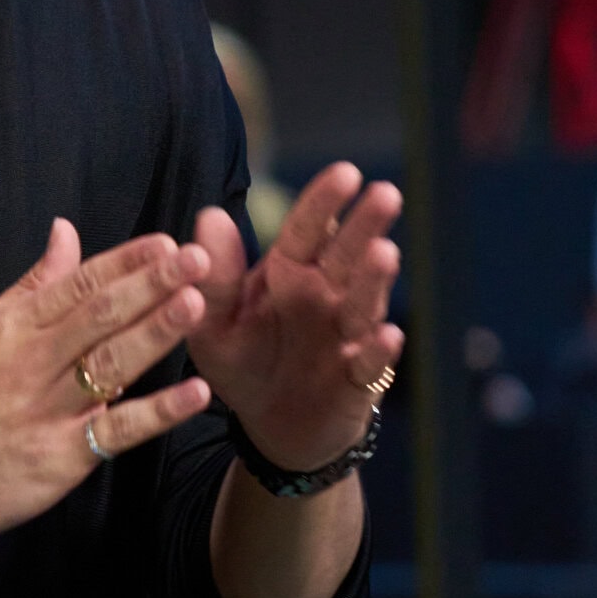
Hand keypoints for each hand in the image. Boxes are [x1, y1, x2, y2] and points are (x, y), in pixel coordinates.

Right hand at [0, 218, 212, 549]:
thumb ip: (31, 286)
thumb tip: (66, 233)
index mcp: (13, 327)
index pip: (78, 284)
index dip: (125, 262)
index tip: (166, 242)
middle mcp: (30, 363)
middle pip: (99, 316)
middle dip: (152, 285)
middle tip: (199, 259)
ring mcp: (46, 411)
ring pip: (110, 365)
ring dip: (156, 333)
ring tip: (197, 305)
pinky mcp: (59, 458)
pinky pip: (115, 430)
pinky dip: (157, 412)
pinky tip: (194, 394)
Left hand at [186, 163, 402, 472]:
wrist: (270, 425)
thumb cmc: (244, 362)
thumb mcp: (213, 322)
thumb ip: (214, 277)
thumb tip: (209, 214)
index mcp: (288, 273)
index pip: (308, 230)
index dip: (325, 201)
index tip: (346, 172)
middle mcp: (324, 296)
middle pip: (347, 255)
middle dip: (366, 225)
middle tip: (384, 193)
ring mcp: (345, 335)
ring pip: (363, 302)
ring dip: (374, 280)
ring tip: (384, 254)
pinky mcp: (357, 379)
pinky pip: (370, 363)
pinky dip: (378, 351)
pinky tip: (387, 336)